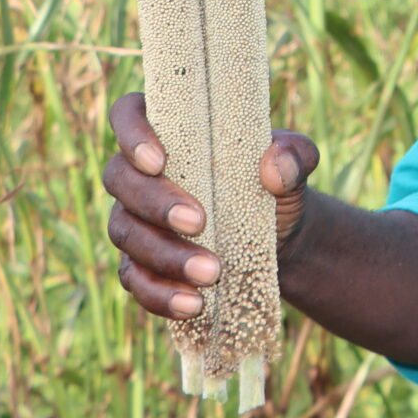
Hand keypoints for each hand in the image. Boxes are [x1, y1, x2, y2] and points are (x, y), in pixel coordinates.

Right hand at [103, 91, 317, 321]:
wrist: (282, 237)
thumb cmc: (278, 183)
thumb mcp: (297, 162)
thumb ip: (294, 154)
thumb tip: (275, 166)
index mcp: (171, 131)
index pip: (127, 113)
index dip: (131, 132)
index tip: (160, 160)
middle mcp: (140, 173)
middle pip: (119, 179)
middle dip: (155, 203)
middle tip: (199, 222)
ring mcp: (134, 219)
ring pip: (126, 233)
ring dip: (165, 256)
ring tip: (212, 272)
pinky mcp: (139, 263)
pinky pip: (134, 280)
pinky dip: (161, 294)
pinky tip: (194, 304)